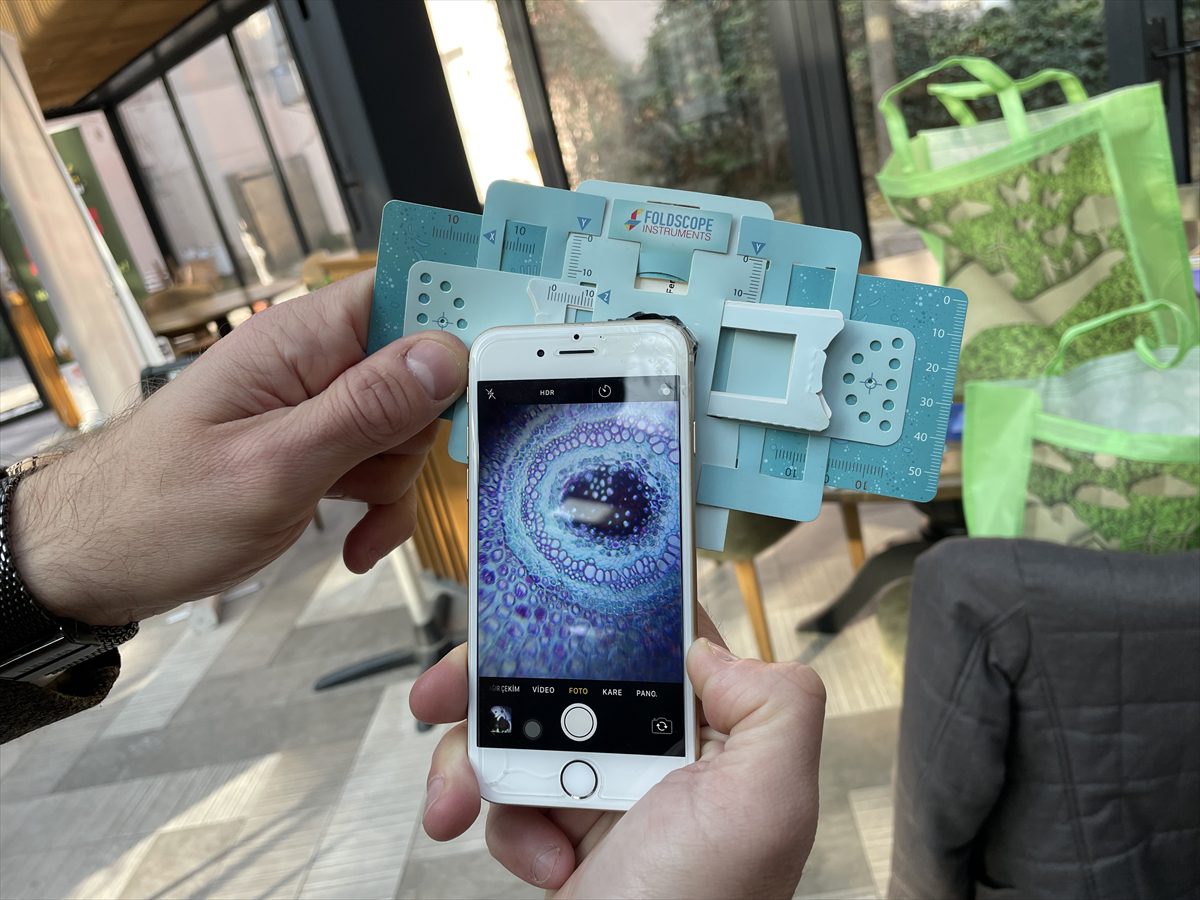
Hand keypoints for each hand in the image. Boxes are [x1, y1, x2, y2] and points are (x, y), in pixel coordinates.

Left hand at [11, 270, 467, 625]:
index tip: (506, 354)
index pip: (404, 290)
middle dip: (419, 431)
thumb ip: (367, 408)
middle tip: (387, 470)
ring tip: (355, 523)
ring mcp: (315, 406)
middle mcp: (313, 362)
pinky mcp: (317, 447)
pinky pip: (379, 465)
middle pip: (419, 370)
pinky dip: (379, 506)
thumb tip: (447, 352)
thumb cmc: (158, 509)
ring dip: (395, 480)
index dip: (460, 316)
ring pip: (405, 427)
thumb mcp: (276, 464)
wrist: (96, 562)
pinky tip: (355, 541)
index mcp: (300, 339)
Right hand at [409, 621, 825, 898]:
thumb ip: (778, 705)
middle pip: (566, 674)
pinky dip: (495, 823)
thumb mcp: (767, 807)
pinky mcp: (559, 827)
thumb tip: (711, 648)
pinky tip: (533, 864)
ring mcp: (604, 790)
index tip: (539, 608)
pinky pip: (504, 792)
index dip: (595, 613)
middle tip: (446, 689)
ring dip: (474, 759)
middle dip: (498, 679)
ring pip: (521, 728)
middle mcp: (659, 755)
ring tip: (456, 800)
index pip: (655, 637)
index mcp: (712, 732)